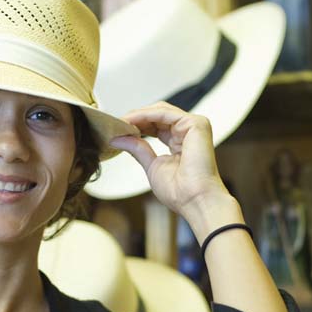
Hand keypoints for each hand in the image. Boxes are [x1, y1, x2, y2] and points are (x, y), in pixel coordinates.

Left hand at [110, 103, 235, 226]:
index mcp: (180, 142)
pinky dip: (146, 115)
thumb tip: (118, 139)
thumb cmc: (179, 192)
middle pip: (158, 114)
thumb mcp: (152, 165)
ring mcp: (194, 126)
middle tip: (116, 124)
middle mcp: (188, 131)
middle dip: (136, 118)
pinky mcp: (195, 124)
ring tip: (122, 122)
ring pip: (161, 111)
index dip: (137, 124)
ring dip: (139, 115)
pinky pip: (165, 113)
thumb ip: (138, 149)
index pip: (157, 125)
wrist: (194, 200)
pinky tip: (132, 121)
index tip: (118, 129)